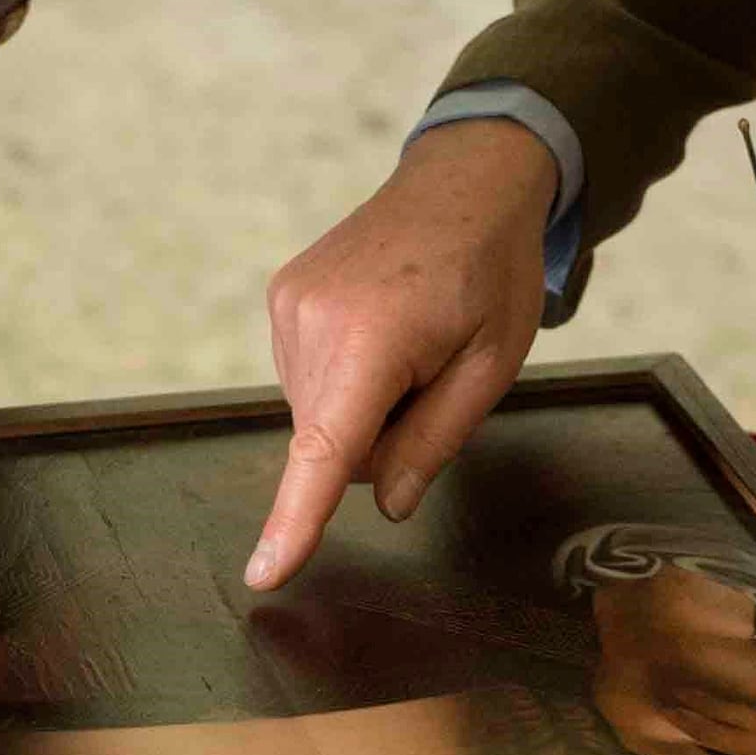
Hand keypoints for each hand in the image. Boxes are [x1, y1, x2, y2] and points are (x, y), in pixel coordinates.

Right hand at [248, 117, 557, 589]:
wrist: (466, 181)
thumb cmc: (491, 270)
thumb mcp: (490, 366)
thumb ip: (434, 441)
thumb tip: (384, 502)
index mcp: (372, 339)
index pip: (325, 452)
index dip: (295, 519)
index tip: (264, 573)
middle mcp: (311, 321)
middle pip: (332, 443)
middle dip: (381, 436)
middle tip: (434, 375)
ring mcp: (288, 306)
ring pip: (319, 415)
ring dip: (364, 405)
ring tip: (412, 342)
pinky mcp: (282, 297)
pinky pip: (308, 379)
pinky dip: (346, 378)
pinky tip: (384, 332)